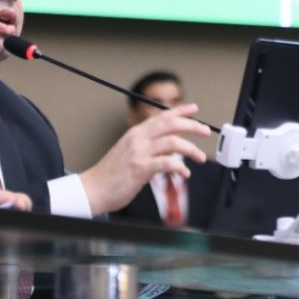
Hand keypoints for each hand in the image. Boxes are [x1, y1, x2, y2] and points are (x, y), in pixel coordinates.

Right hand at [78, 105, 210, 215]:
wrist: (93, 189)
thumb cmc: (111, 174)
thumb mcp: (130, 153)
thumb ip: (149, 147)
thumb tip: (171, 148)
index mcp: (136, 134)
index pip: (162, 117)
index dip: (180, 111)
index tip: (194, 109)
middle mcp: (138, 139)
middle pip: (170, 125)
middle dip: (192, 126)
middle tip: (205, 131)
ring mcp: (139, 152)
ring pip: (172, 143)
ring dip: (191, 149)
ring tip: (200, 157)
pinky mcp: (140, 168)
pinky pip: (167, 163)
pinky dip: (180, 167)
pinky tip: (184, 173)